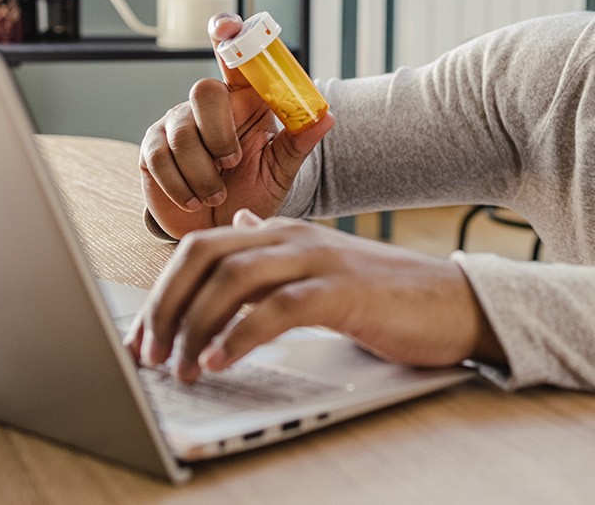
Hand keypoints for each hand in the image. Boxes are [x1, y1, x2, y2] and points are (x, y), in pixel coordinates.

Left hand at [122, 209, 503, 381]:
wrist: (453, 304)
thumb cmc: (385, 295)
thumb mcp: (321, 264)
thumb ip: (277, 250)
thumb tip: (241, 229)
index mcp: (282, 232)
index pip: (199, 248)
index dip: (161, 291)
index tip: (142, 338)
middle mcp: (293, 237)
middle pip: (204, 256)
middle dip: (165, 306)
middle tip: (149, 354)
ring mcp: (318, 260)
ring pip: (232, 279)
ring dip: (195, 326)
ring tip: (182, 367)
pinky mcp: (343, 292)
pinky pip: (278, 309)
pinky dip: (241, 336)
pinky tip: (223, 361)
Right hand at [140, 14, 334, 238]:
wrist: (222, 230)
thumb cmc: (252, 192)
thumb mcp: (281, 170)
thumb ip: (299, 142)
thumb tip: (327, 117)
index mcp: (244, 100)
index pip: (234, 56)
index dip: (227, 34)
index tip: (228, 28)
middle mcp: (208, 106)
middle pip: (203, 90)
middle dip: (219, 133)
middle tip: (233, 163)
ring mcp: (175, 124)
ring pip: (182, 132)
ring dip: (204, 172)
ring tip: (218, 195)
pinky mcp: (152, 149)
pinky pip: (159, 158)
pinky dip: (181, 185)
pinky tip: (194, 200)